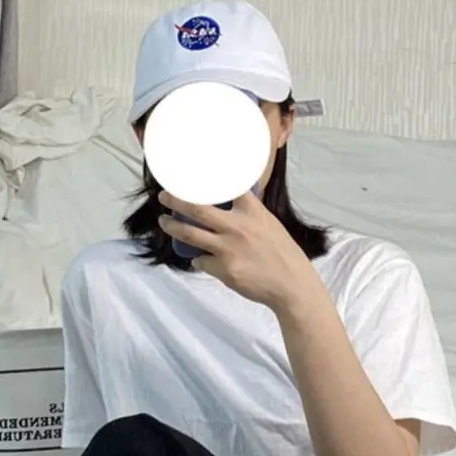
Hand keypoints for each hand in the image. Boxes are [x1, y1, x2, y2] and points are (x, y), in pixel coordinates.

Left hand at [158, 190, 316, 311]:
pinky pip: (200, 261)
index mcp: (251, 210)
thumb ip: (247, 213)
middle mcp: (237, 225)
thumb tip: (226, 204)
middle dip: (176, 200)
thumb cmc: (281, 252)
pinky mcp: (223, 269)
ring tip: (164, 222)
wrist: (291, 283)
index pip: (226, 185)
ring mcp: (228, 247)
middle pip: (197, 208)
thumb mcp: (268, 223)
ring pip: (190, 234)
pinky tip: (204, 260)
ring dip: (172, 227)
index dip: (205, 177)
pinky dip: (198, 260)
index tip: (190, 172)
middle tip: (164, 196)